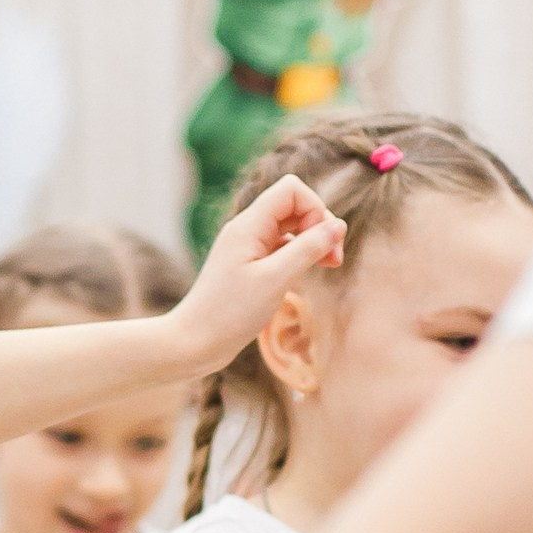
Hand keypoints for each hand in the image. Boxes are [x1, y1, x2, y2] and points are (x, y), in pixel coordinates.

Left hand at [169, 175, 343, 372]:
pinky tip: (308, 275)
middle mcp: (247, 230)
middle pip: (294, 207)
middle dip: (319, 226)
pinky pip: (282, 249)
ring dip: (313, 242)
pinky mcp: (250, 266)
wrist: (195, 342)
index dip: (314, 208)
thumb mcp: (276, 279)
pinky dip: (300, 256)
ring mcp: (248, 248)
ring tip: (331, 265)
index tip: (322, 240)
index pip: (291, 190)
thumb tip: (338, 225)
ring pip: (290, 228)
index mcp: (248, 225)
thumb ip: (308, 249)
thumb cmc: (230, 313)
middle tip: (335, 259)